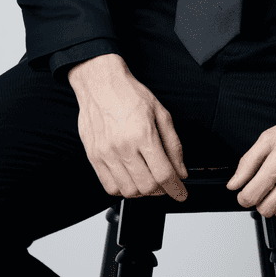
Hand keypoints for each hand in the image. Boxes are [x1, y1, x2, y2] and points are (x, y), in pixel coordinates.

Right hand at [68, 53, 188, 201]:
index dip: (176, 189)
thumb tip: (181, 171)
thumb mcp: (161, 113)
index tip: (181, 193)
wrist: (100, 83)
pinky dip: (124, 190)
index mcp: (143, 134)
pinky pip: (109, 186)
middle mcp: (123, 146)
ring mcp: (106, 154)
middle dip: (162, 190)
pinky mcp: (94, 157)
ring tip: (148, 179)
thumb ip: (173, 145)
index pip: (163, 174)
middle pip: (147, 186)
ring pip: (129, 191)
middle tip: (166, 183)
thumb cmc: (129, 94)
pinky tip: (130, 178)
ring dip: (143, 192)